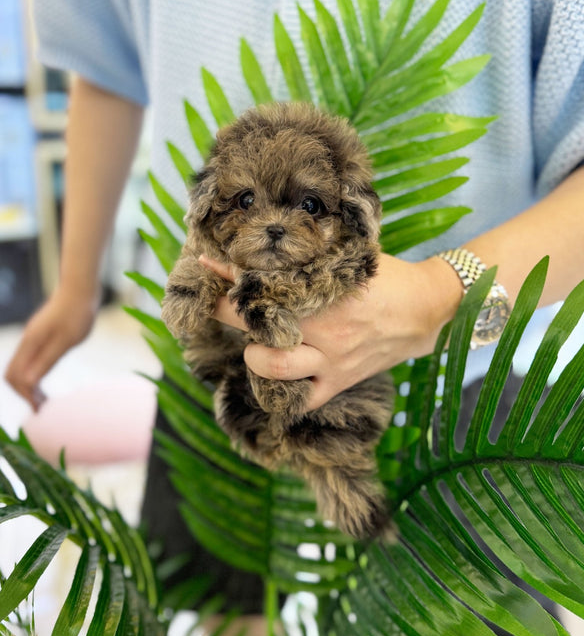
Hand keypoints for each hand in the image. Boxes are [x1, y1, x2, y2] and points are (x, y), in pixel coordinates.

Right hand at [5, 284, 99, 409]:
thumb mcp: (66, 341)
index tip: (40, 409)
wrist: (81, 288)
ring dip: (28, 384)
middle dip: (23, 392)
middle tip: (42, 406)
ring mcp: (32, 338)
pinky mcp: (40, 335)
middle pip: (12, 374)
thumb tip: (29, 383)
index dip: (26, 395)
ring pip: (19, 367)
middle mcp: (27, 341)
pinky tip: (46, 379)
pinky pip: (28, 360)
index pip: (16, 377)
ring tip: (44, 398)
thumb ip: (47, 360)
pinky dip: (33, 374)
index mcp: (31, 343)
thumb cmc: (77, 313)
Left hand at [200, 253, 462, 410]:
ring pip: (273, 367)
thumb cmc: (388, 277)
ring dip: (253, 355)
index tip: (208, 264)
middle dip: (229, 313)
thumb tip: (277, 235)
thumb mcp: (355, 256)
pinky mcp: (337, 383)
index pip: (267, 284)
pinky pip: (300, 399)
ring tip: (253, 343)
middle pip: (259, 325)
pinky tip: (274, 377)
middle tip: (215, 303)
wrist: (427, 311)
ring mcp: (330, 362)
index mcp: (327, 294)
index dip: (232, 276)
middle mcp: (324, 331)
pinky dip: (282, 392)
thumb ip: (317, 251)